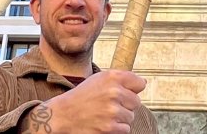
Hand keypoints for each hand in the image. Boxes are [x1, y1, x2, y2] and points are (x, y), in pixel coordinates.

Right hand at [20, 70, 145, 132]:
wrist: (63, 115)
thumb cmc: (82, 97)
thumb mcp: (99, 79)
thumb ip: (120, 79)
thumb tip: (143, 83)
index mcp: (112, 77)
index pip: (140, 83)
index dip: (133, 89)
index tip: (125, 93)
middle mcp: (114, 91)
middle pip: (136, 102)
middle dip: (126, 105)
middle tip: (109, 106)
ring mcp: (113, 110)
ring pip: (131, 117)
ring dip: (120, 118)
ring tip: (104, 115)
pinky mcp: (110, 127)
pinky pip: (125, 129)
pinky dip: (116, 129)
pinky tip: (103, 123)